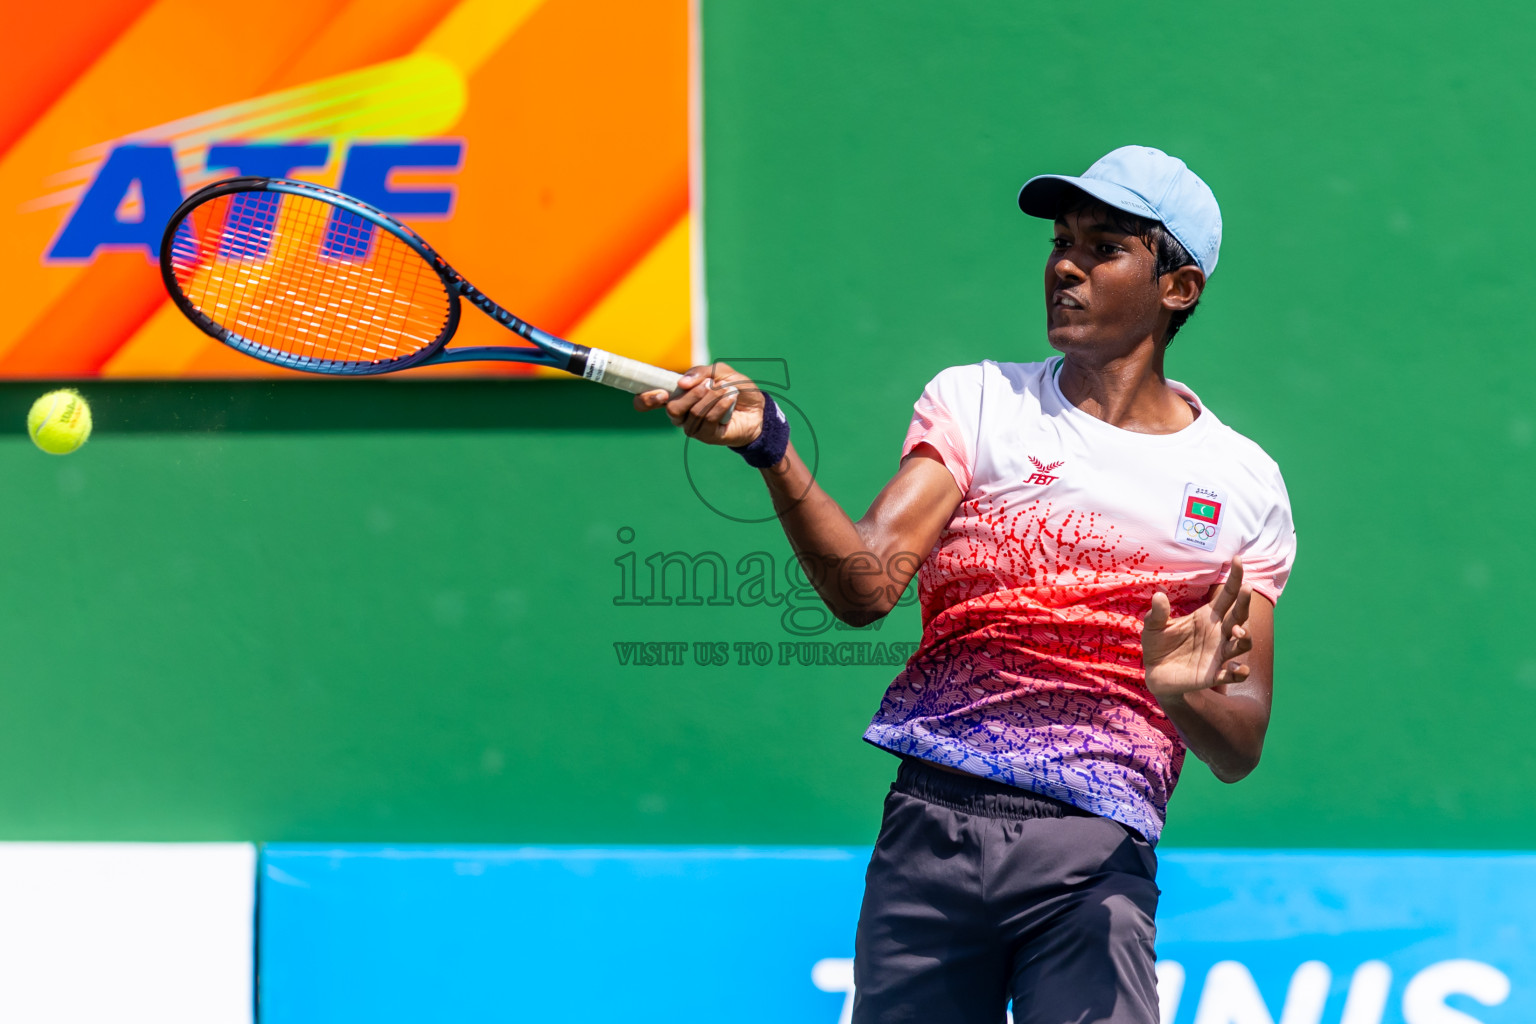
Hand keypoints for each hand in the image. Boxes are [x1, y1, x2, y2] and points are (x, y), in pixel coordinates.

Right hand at [632, 361, 766, 447]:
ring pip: (693, 413)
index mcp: (677, 396)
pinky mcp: (707, 436)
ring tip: (727, 389)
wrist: (758, 407)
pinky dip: (721, 404)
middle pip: (672, 409)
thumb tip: (682, 383)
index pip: (646, 402)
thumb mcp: (720, 372)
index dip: (646, 399)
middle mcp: (680, 414)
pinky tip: (730, 398)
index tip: (661, 393)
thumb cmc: (735, 389)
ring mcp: (693, 427)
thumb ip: (700, 372)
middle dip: (692, 394)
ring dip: (712, 397)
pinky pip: (708, 420)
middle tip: (709, 384)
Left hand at [1142, 557, 1253, 697]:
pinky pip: (1232, 674)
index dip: (1235, 578)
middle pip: (1239, 615)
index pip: (1227, 595)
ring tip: (1238, 631)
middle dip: (1245, 602)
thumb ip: (1157, 613)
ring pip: (1243, 643)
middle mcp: (1218, 633)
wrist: (1155, 673)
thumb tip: (1158, 596)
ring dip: (1245, 636)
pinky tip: (1238, 668)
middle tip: (1246, 589)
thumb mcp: (1153, 627)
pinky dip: (1239, 671)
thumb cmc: (1158, 644)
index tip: (1238, 559)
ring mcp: (1218, 653)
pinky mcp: (1213, 674)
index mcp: (1207, 616)